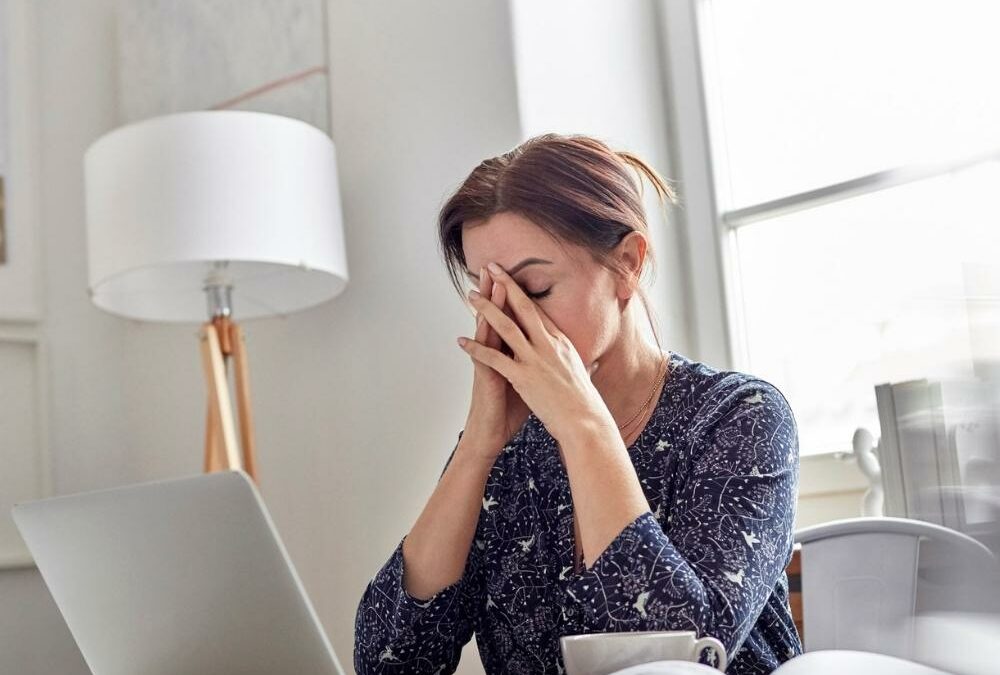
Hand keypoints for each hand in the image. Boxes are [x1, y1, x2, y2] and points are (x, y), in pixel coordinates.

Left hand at [457, 262, 609, 442]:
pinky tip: (461, 341)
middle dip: (506, 285)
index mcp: (561, 343)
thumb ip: (583, 365)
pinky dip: (476, 348)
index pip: (539, 312)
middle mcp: (549, 346)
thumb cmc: (584, 403)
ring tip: (471, 295)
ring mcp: (536, 360)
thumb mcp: (584, 376)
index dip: (524, 293)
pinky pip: (494, 359)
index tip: (512, 278)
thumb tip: (592, 362)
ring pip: (506, 327)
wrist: (585, 423)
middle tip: (491, 267)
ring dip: (486, 309)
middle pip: (524, 308)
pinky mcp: (523, 377)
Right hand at [458, 266, 530, 460]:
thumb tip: (558, 359)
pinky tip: (478, 326)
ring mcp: (489, 364)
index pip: (514, 319)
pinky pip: (481, 355)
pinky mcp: (484, 378)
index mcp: (512, 353)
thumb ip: (538, 368)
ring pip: (487, 330)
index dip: (515, 298)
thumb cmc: (509, 411)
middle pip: (499, 316)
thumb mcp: (529, 384)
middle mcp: (498, 354)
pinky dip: (479, 341)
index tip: (518, 277)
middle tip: (494, 267)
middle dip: (498, 292)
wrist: (490, 434)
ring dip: (488, 308)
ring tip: (486, 285)